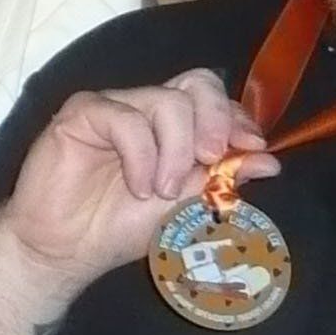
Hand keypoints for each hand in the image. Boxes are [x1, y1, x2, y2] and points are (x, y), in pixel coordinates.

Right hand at [0, 69, 272, 295]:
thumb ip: (221, 179)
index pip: (210, 98)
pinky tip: (138, 186)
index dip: (235, 117)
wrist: (66, 250)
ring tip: (163, 191)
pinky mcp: (82, 114)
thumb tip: (269, 161)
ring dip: (176, 151)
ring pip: (165, 102)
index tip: (251, 147)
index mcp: (170, 126)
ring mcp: (113, 107)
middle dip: (215, 121)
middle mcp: (144, 108)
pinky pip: (126, 119)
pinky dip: (141, 156)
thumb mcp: (184, 205)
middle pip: (196, 84)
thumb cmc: (118, 228)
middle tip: (211, 160)